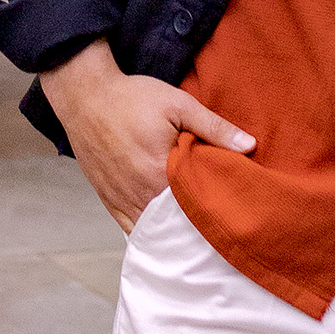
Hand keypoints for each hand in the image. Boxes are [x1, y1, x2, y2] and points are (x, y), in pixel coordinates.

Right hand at [45, 38, 254, 230]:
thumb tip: (249, 146)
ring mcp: (121, 200)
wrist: (85, 96)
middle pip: (176, 225)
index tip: (233, 214)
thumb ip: (214, 127)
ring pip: (153, 232)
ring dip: (172, 235)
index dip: (216, 212)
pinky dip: (148, 235)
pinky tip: (163, 237)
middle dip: (197, 228)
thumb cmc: (131, 98)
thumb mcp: (178, 103)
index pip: (197, 207)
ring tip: (194, 237)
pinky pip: (130, 229)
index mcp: (160, 173)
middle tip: (219, 230)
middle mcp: (140, 194)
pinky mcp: (108, 200)